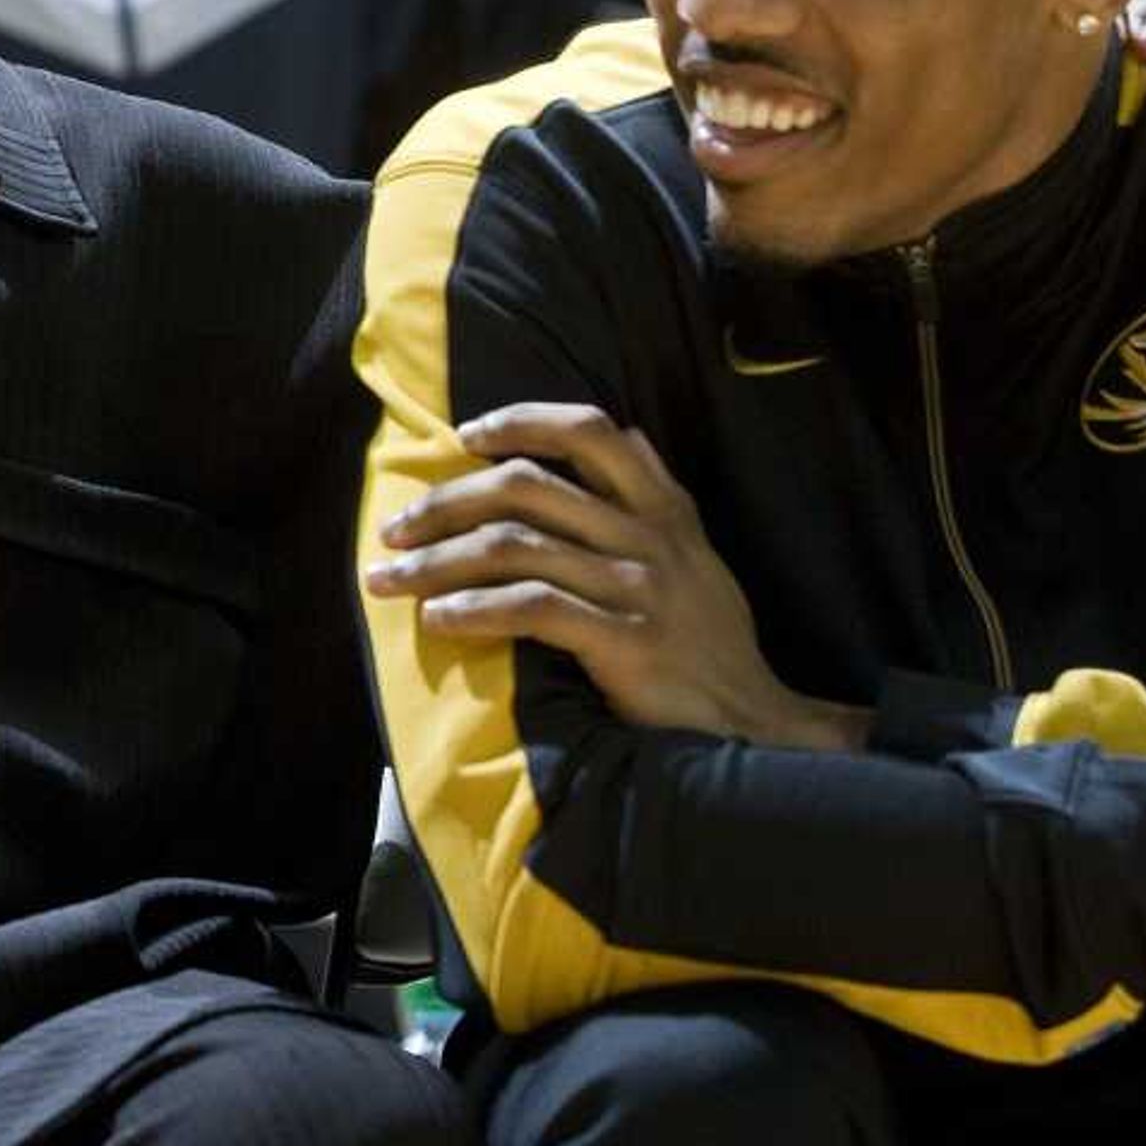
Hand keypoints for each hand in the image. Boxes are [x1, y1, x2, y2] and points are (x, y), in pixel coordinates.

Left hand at [367, 403, 861, 748]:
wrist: (757, 724)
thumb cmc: (712, 642)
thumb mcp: (699, 555)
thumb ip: (658, 497)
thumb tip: (629, 433)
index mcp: (665, 509)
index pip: (591, 432)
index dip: (523, 421)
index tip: (466, 434)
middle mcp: (650, 536)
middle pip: (526, 486)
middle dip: (446, 501)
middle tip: (395, 527)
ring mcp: (637, 588)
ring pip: (514, 546)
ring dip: (436, 561)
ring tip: (388, 579)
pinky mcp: (624, 642)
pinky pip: (530, 608)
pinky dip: (472, 610)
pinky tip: (437, 620)